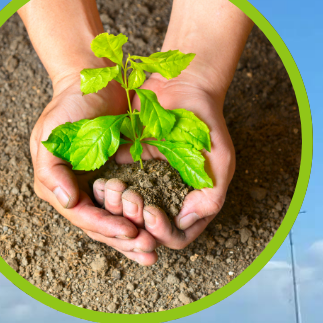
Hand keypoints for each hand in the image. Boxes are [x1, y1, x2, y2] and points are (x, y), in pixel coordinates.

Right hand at [29, 76, 159, 265]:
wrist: (95, 82)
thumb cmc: (71, 104)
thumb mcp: (54, 132)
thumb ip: (53, 169)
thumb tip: (68, 203)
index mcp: (56, 185)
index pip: (83, 216)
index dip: (107, 228)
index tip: (132, 233)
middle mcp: (75, 192)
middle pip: (101, 227)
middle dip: (125, 241)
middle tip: (149, 252)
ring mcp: (97, 188)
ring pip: (116, 222)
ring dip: (135, 239)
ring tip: (155, 251)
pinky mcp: (118, 180)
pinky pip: (130, 207)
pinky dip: (143, 219)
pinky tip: (159, 231)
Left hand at [108, 70, 234, 249]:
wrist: (184, 86)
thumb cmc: (207, 124)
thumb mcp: (219, 162)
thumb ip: (210, 197)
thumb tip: (184, 223)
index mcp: (194, 203)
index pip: (176, 236)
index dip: (161, 232)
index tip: (151, 211)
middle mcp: (169, 198)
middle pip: (147, 230)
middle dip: (135, 221)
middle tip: (131, 200)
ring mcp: (147, 182)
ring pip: (126, 212)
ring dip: (117, 206)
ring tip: (114, 189)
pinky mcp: (128, 164)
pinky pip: (112, 186)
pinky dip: (105, 187)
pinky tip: (102, 177)